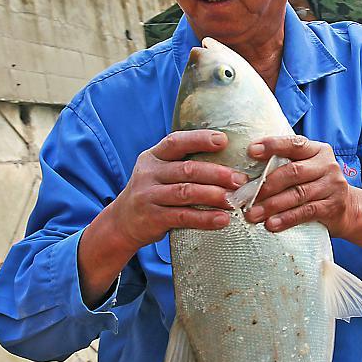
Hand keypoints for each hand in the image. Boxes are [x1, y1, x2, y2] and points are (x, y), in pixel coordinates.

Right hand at [107, 129, 246, 250]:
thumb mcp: (159, 172)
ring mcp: (148, 196)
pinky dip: (205, 218)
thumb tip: (228, 159)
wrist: (122, 222)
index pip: (175, 142)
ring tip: (234, 200)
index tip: (223, 140)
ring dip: (213, 195)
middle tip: (240, 180)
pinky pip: (183, 216)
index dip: (199, 139)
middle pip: (187, 170)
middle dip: (216, 173)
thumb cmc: (153, 192)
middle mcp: (149, 173)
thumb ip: (183, 164)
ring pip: (186, 193)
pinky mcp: (152, 218)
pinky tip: (222, 219)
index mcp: (153, 156)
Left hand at [244, 135, 359, 235]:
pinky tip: (271, 224)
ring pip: (298, 194)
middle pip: (293, 172)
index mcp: (317, 150)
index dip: (273, 146)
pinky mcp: (333, 206)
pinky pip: (306, 212)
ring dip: (272, 205)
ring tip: (252, 214)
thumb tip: (244, 176)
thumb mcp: (305, 169)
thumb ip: (284, 166)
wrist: (348, 208)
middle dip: (267, 184)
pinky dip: (287, 219)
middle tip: (245, 196)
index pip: (294, 144)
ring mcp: (332, 186)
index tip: (251, 151)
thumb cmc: (315, 185)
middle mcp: (327, 165)